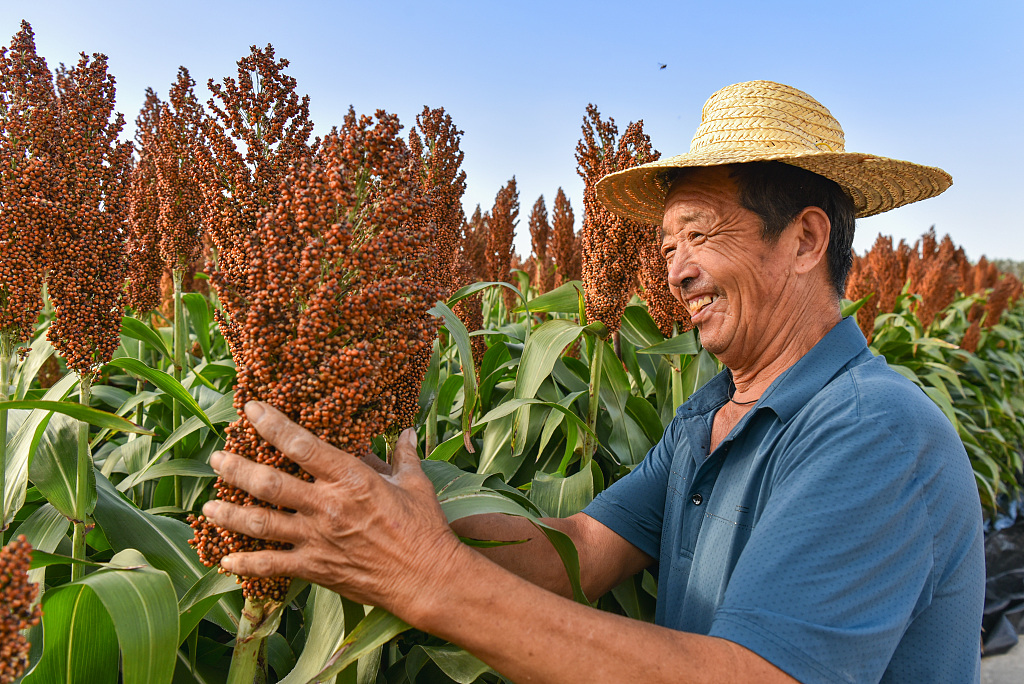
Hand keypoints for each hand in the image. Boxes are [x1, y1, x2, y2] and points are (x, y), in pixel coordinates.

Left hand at [202, 401, 464, 621]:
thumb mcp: (415, 484)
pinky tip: (225, 560)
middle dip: (237, 468)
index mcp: (350, 478)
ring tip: (208, 505)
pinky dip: (246, 564)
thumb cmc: (424, 528)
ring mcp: (316, 539)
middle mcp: (326, 506)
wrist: (426, 579)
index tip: (251, 410)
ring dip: (230, 513)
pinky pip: (272, 565)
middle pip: (269, 483)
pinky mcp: (315, 568)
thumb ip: (402, 456)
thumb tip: (403, 432)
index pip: (302, 445)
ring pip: (261, 523)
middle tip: (218, 458)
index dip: (272, 424)